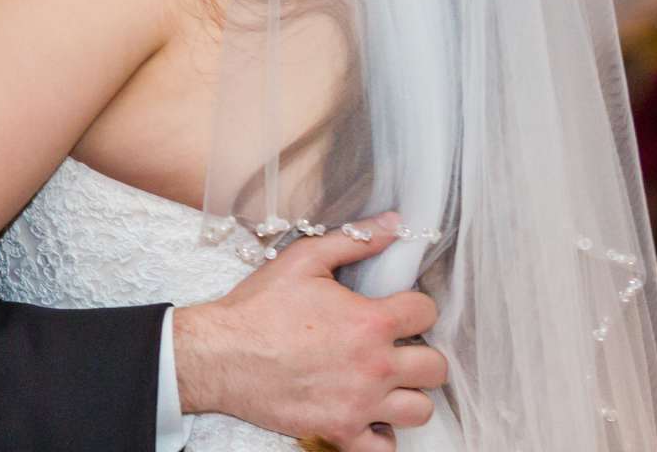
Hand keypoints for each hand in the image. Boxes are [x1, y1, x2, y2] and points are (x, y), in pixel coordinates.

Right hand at [173, 213, 445, 451]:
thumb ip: (354, 240)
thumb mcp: (304, 259)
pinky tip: (370, 415)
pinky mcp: (339, 431)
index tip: (401, 310)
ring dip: (409, 395)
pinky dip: (383, 435)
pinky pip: (385, 448)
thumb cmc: (259, 308)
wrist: (221, 354)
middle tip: (398, 348)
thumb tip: (394, 226)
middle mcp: (373, 366)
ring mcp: (359, 403)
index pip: (427, 312)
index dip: (417, 307)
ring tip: (388, 383)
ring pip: (420, 410)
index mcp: (369, 321)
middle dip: (422, 353)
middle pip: (435, 367)